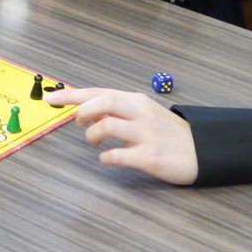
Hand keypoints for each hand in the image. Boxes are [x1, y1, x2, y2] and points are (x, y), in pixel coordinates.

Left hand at [53, 86, 197, 184]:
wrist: (202, 151)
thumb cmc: (167, 132)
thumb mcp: (143, 113)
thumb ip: (117, 111)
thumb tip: (88, 112)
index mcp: (135, 101)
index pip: (98, 92)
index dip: (71, 95)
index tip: (50, 99)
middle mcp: (140, 114)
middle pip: (102, 103)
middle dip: (82, 112)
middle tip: (79, 124)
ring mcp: (145, 135)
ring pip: (107, 126)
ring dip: (93, 136)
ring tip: (95, 143)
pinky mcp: (150, 156)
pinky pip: (118, 155)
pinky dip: (106, 157)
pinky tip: (108, 158)